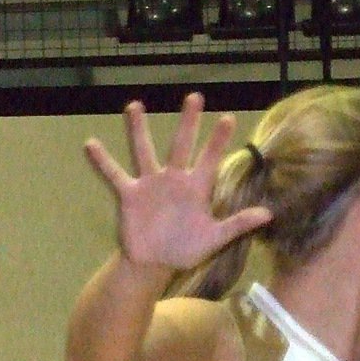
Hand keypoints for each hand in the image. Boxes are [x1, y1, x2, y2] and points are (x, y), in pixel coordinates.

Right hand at [84, 92, 271, 270]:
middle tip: (195, 96)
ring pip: (144, 151)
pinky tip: (90, 144)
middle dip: (188, 122)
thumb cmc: (186, 249)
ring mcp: (151, 184)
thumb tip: (269, 214)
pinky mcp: (130, 195)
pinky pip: (114, 175)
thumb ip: (238, 224)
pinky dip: (102, 162)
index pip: (210, 159)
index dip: (218, 140)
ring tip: (134, 106)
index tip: (228, 118)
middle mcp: (173, 180)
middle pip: (181, 145)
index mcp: (196, 189)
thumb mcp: (215, 238)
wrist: (155, 264)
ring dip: (138, 130)